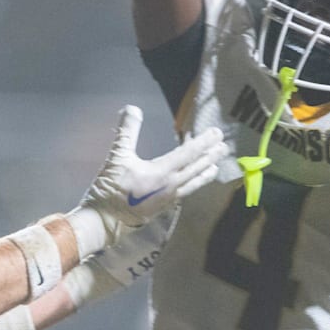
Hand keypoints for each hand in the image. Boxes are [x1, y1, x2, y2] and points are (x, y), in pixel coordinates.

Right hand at [81, 105, 224, 230]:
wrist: (106, 221)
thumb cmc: (111, 188)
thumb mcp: (117, 157)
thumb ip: (127, 131)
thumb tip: (133, 108)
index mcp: (162, 171)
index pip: (188, 153)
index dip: (204, 141)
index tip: (216, 133)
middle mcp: (171, 185)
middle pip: (196, 168)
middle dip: (210, 156)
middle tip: (224, 146)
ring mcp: (169, 198)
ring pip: (193, 183)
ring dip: (205, 172)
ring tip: (216, 166)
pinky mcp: (164, 207)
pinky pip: (186, 192)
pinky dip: (194, 184)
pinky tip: (194, 183)